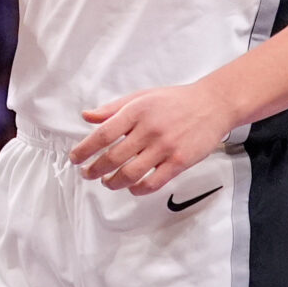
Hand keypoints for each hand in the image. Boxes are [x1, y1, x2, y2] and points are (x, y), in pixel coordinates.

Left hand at [68, 82, 239, 194]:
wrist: (212, 105)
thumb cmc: (175, 101)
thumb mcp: (141, 96)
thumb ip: (113, 108)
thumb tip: (87, 116)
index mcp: (136, 111)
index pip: (103, 134)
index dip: (85, 149)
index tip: (75, 158)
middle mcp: (149, 129)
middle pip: (113, 157)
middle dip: (95, 169)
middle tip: (87, 173)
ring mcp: (165, 147)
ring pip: (130, 173)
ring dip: (113, 182)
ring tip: (107, 183)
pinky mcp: (179, 162)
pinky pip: (153, 183)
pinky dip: (138, 189)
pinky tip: (131, 188)